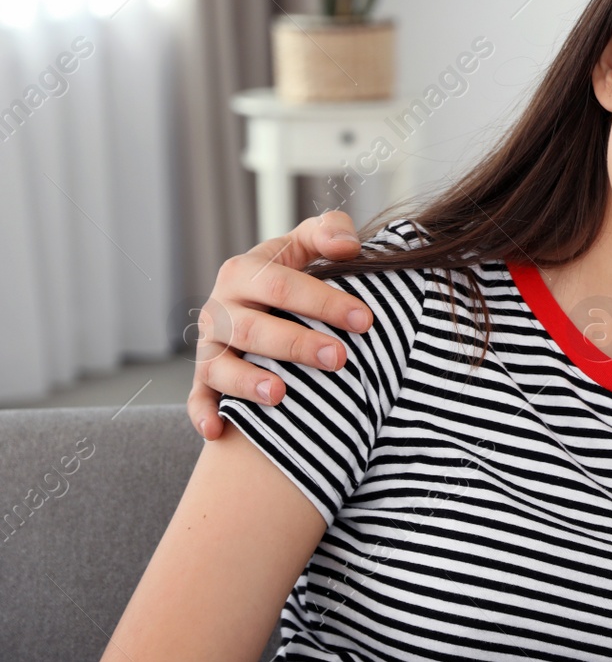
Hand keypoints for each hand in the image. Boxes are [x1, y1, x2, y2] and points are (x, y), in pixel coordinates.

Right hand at [187, 211, 370, 439]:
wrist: (256, 303)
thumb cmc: (291, 274)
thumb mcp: (306, 244)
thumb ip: (329, 231)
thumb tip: (348, 246)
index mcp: (244, 272)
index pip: (281, 285)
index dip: (323, 301)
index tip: (364, 319)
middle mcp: (220, 308)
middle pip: (254, 328)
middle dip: (297, 345)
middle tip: (339, 358)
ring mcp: (209, 346)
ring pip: (220, 365)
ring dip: (247, 382)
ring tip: (281, 395)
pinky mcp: (203, 378)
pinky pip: (197, 399)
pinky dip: (203, 414)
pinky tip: (219, 431)